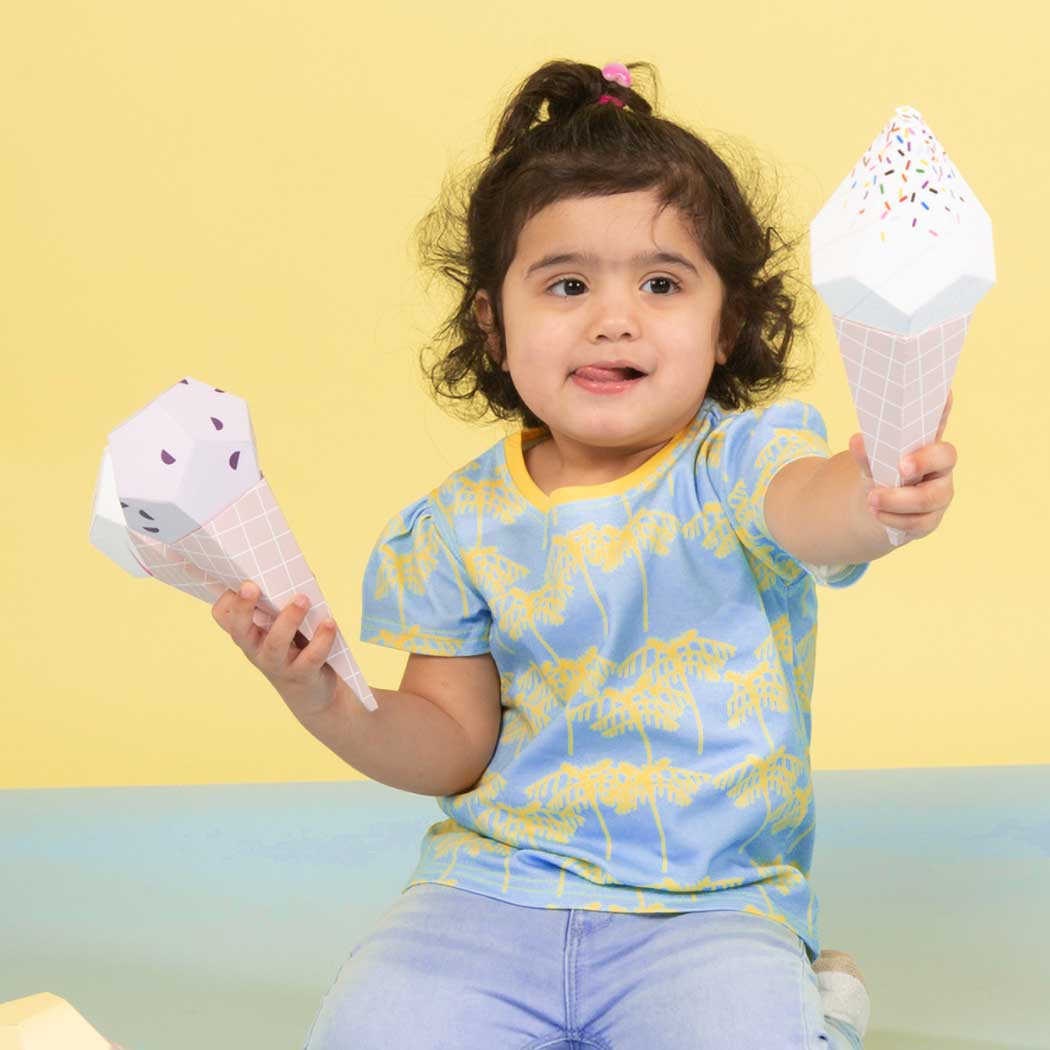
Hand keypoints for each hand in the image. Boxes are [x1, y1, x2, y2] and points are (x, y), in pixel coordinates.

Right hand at [211, 580, 340, 717]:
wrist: (313, 692)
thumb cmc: (296, 648)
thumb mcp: (287, 624)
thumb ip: (289, 601)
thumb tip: (304, 576)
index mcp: (249, 632)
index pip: (224, 616)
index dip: (228, 599)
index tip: (242, 581)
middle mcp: (256, 649)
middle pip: (239, 630)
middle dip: (243, 608)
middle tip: (251, 586)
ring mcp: (277, 664)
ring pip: (275, 644)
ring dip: (288, 619)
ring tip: (303, 599)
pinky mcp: (301, 674)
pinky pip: (310, 657)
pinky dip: (321, 639)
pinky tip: (329, 623)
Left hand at [848, 389, 956, 543]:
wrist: (876, 506)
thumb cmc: (880, 473)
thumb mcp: (871, 462)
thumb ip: (867, 453)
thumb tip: (858, 440)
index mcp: (927, 442)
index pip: (939, 420)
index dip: (943, 407)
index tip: (943, 392)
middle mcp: (940, 465)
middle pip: (946, 457)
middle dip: (923, 461)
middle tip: (901, 467)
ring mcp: (940, 493)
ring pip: (930, 497)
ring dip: (897, 499)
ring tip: (871, 498)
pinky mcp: (931, 519)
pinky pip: (918, 522)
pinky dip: (894, 519)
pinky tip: (878, 514)